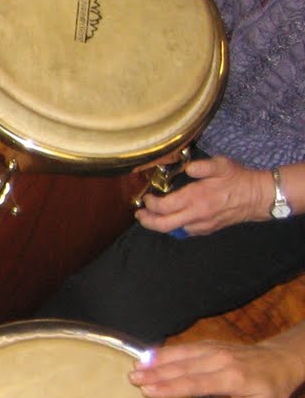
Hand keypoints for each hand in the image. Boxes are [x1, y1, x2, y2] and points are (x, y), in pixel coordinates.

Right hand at [131, 339, 304, 397]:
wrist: (281, 359)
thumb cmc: (271, 387)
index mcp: (231, 378)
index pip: (194, 383)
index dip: (170, 387)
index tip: (148, 391)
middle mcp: (219, 360)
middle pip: (182, 367)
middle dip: (155, 373)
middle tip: (132, 378)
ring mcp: (213, 349)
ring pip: (180, 354)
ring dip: (156, 360)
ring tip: (135, 366)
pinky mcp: (210, 344)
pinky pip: (185, 346)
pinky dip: (166, 350)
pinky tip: (150, 354)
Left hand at [135, 156, 272, 236]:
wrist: (257, 197)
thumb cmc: (238, 179)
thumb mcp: (221, 165)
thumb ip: (202, 166)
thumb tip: (187, 168)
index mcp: (196, 198)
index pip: (164, 206)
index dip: (150, 204)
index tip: (147, 197)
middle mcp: (196, 215)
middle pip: (163, 225)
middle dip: (147, 220)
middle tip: (139, 214)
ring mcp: (202, 225)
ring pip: (173, 230)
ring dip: (159, 224)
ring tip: (150, 216)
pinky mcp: (207, 229)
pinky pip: (185, 231)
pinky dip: (174, 226)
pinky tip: (170, 218)